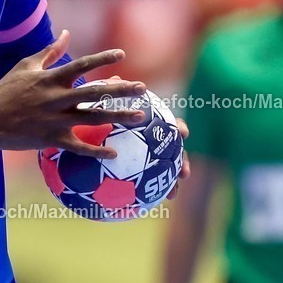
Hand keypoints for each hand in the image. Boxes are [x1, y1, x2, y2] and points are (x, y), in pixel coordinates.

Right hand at [0, 30, 145, 156]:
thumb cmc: (6, 90)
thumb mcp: (26, 66)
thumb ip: (49, 51)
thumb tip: (66, 33)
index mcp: (51, 78)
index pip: (82, 65)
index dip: (103, 58)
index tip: (122, 55)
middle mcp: (57, 98)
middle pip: (95, 92)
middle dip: (121, 90)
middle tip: (143, 89)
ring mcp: (56, 119)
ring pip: (93, 117)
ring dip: (118, 117)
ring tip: (140, 116)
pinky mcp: (52, 139)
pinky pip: (79, 147)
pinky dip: (96, 151)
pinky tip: (114, 154)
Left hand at [102, 74, 189, 197]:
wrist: (98, 126)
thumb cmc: (105, 111)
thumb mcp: (105, 102)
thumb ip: (112, 93)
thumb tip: (113, 78)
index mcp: (152, 125)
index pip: (170, 125)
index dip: (179, 128)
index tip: (183, 133)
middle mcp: (155, 141)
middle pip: (174, 151)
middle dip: (182, 162)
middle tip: (184, 173)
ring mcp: (149, 156)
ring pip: (164, 171)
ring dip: (170, 183)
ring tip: (172, 195)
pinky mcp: (138, 170)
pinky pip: (143, 183)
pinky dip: (145, 192)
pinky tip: (141, 205)